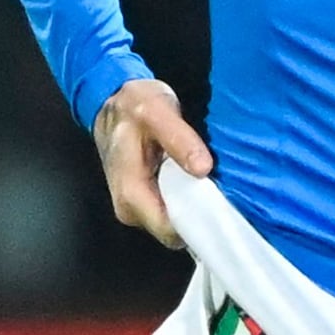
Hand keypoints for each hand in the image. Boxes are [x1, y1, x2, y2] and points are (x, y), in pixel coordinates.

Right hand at [92, 79, 211, 249]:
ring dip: (195, 208)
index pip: (170, 230)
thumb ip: (178, 138)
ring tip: (210, 183)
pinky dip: (188, 201)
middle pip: (175, 232)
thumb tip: (202, 168)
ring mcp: (137, 209)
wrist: (112, 103)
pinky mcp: (146, 202)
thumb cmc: (132, 106)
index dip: (198, 221)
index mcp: (130, 193)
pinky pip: (174, 212)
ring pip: (176, 224)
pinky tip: (197, 182)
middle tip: (221, 190)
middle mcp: (130, 209)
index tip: (222, 203)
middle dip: (199, 215)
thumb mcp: (157, 111)